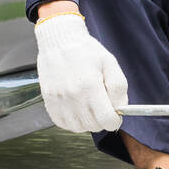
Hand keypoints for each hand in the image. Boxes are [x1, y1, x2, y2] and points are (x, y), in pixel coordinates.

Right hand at [34, 12, 127, 131]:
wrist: (58, 40)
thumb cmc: (85, 50)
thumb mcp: (110, 63)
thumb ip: (119, 88)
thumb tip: (120, 109)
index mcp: (90, 85)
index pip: (106, 120)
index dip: (115, 120)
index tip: (115, 114)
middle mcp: (72, 96)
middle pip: (93, 126)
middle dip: (102, 120)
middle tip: (102, 106)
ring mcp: (58, 100)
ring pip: (78, 127)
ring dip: (87, 122)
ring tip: (88, 105)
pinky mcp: (48, 101)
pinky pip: (63, 123)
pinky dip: (72, 121)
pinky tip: (76, 107)